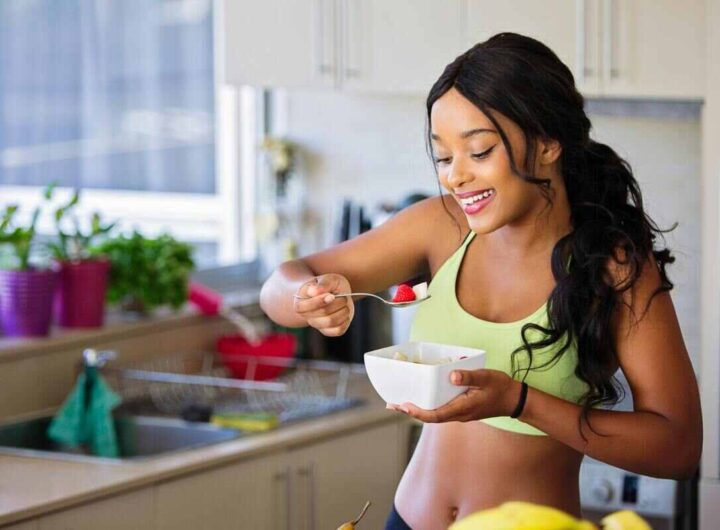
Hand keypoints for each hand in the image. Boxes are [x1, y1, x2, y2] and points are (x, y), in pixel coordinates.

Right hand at [293, 273, 354, 336]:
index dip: (319, 301)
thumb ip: (323, 284)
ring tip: (344, 304)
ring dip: (343, 311)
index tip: (331, 295)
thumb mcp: (328, 279)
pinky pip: (338, 331)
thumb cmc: (329, 285)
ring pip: (331, 322)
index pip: (303, 307)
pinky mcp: (328, 331)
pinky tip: (344, 313)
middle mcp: (306, 315)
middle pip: (323, 312)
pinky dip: (345, 320)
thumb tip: (315, 292)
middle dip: (338, 302)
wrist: (335, 293)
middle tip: (342, 297)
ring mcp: (317, 324)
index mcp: (301, 301)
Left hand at [387, 369, 521, 422]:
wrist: (514, 400)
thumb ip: (470, 377)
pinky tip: (421, 398)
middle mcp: (458, 414)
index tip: (404, 406)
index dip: (418, 412)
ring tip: (399, 403)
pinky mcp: (461, 409)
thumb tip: (452, 376)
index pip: (435, 415)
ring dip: (417, 410)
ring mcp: (459, 413)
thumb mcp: (487, 378)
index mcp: (462, 408)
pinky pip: (440, 410)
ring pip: (434, 414)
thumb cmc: (500, 387)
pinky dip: (427, 406)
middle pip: (430, 417)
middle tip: (392, 404)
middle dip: (410, 411)